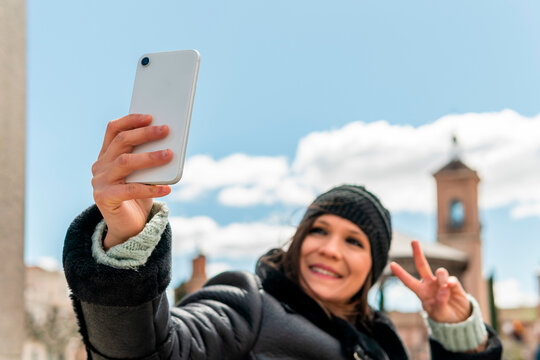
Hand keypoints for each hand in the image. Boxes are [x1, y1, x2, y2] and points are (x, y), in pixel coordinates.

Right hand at [91, 114, 172, 249]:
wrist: (127, 228)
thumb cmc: (138, 197)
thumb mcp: (142, 174)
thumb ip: (147, 159)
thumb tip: (170, 143)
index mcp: (106, 155)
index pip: (113, 130)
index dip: (130, 120)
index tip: (150, 116)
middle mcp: (99, 166)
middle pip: (121, 142)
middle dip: (144, 134)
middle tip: (165, 130)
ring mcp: (99, 182)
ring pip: (125, 162)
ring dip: (149, 157)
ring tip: (169, 155)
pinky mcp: (105, 199)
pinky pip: (130, 190)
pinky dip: (151, 188)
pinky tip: (167, 188)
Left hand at [390, 240, 470, 322]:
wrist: (458, 318)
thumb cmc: (442, 314)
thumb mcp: (438, 313)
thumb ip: (440, 302)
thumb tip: (445, 287)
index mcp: (421, 291)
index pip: (408, 281)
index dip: (400, 273)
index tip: (391, 264)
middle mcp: (429, 283)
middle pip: (422, 265)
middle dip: (418, 253)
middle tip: (413, 241)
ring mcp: (442, 282)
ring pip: (441, 272)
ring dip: (442, 278)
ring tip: (445, 287)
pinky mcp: (454, 283)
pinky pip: (452, 280)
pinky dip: (451, 284)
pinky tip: (451, 288)